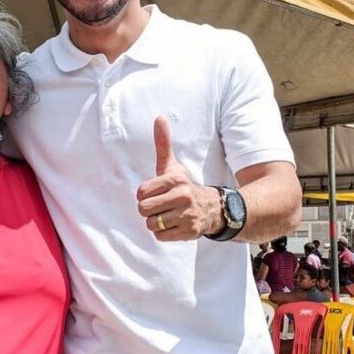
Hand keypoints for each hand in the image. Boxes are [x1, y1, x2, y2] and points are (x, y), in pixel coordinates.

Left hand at [136, 116, 222, 241]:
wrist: (213, 209)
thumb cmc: (184, 186)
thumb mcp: (173, 166)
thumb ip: (163, 144)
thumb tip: (159, 117)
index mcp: (175, 179)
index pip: (141, 193)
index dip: (145, 196)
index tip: (157, 194)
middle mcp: (183, 196)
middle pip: (143, 210)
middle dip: (149, 210)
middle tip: (162, 206)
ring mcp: (187, 215)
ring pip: (151, 224)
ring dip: (156, 223)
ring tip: (169, 215)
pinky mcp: (189, 232)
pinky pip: (160, 236)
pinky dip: (164, 233)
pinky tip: (175, 225)